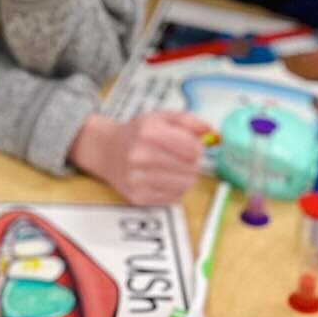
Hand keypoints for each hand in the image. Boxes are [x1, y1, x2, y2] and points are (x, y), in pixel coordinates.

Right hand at [68, 111, 210, 205]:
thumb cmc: (137, 133)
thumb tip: (211, 131)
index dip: (197, 148)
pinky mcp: (138, 197)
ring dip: (185, 178)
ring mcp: (138, 179)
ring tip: (173, 169)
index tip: (190, 146)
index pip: (193, 149)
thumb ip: (188, 121)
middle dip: (191, 164)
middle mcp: (141, 156)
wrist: (106, 151)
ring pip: (184, 186)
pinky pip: (172, 198)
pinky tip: (163, 179)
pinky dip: (174, 190)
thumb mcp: (160, 118)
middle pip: (190, 169)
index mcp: (149, 132)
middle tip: (181, 158)